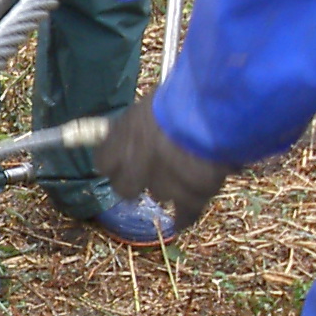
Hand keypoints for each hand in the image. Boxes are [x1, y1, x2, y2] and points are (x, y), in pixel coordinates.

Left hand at [96, 93, 235, 233]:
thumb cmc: (182, 96)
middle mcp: (133, 165)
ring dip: (169, 187)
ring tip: (185, 173)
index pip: (103, 163)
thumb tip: (134, 129)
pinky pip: (184, 213)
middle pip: (125, 188)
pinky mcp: (187, 197)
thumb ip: (141, 124)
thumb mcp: (152, 103)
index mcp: (120, 138)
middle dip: (137, 181)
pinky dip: (184, 216)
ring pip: (159, 193)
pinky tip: (182, 219)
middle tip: (152, 170)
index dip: (115, 163)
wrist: (212, 110)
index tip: (122, 160)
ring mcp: (159, 184)